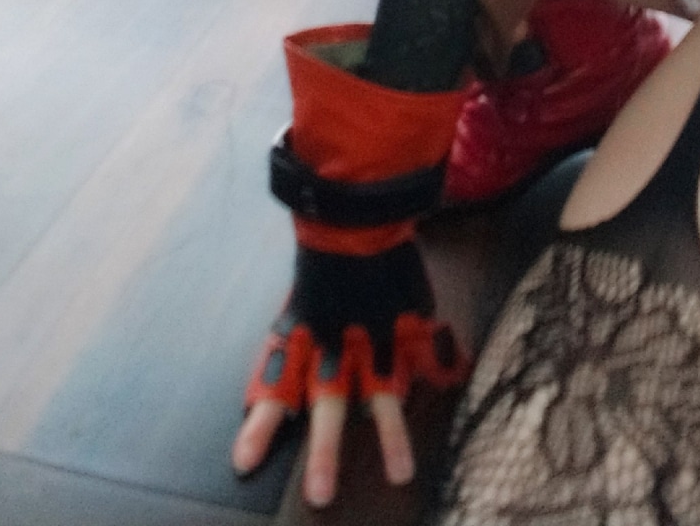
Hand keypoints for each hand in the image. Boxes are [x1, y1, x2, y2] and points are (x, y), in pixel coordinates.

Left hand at [232, 240, 464, 507]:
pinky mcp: (410, 316)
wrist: (357, 202)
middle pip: (329, 402)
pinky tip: (456, 381)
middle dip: (326, 449)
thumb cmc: (324, 246)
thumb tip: (279, 365)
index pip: (275, 383)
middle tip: (321, 496)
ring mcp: (378, 330)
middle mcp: (338, 339)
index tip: (243, 463)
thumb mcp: (303, 291)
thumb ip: (296, 334)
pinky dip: (445, 366)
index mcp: (303, 330)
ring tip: (400, 474)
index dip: (261, 424)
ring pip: (383, 392)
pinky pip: (429, 349)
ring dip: (390, 435)